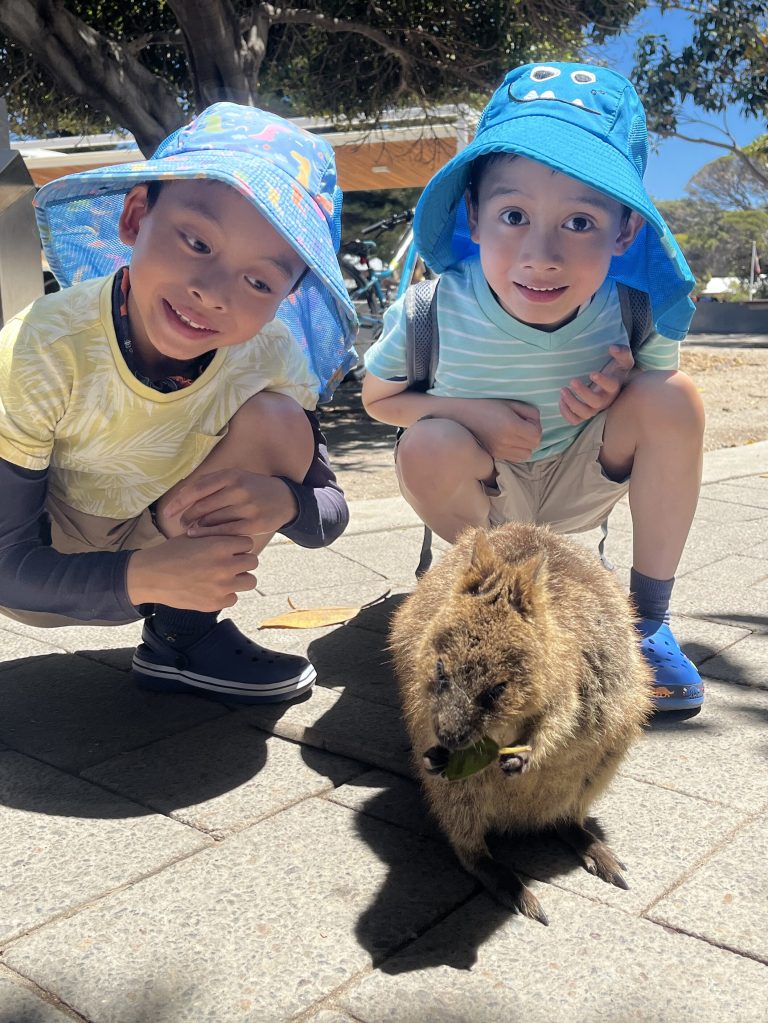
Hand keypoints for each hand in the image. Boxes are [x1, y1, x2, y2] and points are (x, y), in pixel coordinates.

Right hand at [126, 534, 258, 610]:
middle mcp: (225, 566)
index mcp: (220, 545)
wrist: (150, 576)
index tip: (231, 548)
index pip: (248, 543)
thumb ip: (216, 535)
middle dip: (243, 561)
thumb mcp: (194, 536)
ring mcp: (222, 586)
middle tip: (230, 562)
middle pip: (253, 562)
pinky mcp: (215, 603)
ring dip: (240, 578)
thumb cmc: (170, 552)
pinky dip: (226, 594)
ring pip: (250, 581)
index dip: (239, 545)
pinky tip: (213, 589)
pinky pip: (233, 598)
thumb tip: (233, 532)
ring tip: (226, 576)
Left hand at [162, 469, 298, 540]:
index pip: (198, 489)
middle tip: (181, 523)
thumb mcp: (235, 478)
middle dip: (188, 516)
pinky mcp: (254, 523)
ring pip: (213, 519)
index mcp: (231, 475)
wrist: (285, 499)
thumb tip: (182, 495)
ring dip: (197, 526)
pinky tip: (198, 536)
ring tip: (190, 530)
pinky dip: (209, 534)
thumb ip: (211, 484)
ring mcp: (247, 507)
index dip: (180, 501)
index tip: (167, 512)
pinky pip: (225, 531)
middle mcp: (239, 489)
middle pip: (203, 506)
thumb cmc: (253, 489)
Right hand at [464, 398, 541, 462]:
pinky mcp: (495, 455)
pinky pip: (515, 458)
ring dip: (526, 445)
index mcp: (511, 426)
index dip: (536, 426)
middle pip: (533, 446)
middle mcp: (506, 441)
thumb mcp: (511, 403)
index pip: (537, 435)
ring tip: (517, 435)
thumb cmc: (488, 405)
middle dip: (532, 436)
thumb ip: (529, 412)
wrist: (464, 415)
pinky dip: (517, 451)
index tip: (528, 420)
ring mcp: (500, 450)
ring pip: (526, 455)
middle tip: (523, 426)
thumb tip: (537, 423)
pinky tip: (510, 441)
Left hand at [559, 345, 634, 424]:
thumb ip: (622, 352)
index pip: (611, 386)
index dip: (602, 381)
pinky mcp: (584, 414)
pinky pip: (575, 420)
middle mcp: (605, 400)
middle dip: (583, 392)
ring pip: (585, 413)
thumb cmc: (614, 369)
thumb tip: (612, 348)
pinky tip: (561, 401)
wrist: (607, 381)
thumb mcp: (621, 359)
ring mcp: (594, 409)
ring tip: (563, 390)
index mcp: (614, 387)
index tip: (592, 373)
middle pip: (596, 402)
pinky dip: (566, 414)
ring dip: (572, 403)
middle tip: (572, 381)